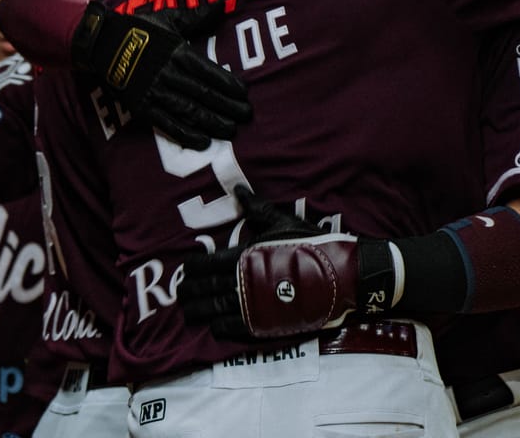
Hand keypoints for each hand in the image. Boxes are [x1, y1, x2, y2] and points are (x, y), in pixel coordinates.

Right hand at [72, 1, 251, 149]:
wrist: (100, 43)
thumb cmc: (139, 29)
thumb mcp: (168, 18)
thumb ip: (196, 16)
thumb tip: (223, 5)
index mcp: (177, 52)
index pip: (209, 72)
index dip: (228, 85)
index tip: (245, 94)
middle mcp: (168, 73)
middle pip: (203, 94)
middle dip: (227, 107)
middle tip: (246, 116)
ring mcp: (154, 92)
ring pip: (189, 111)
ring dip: (212, 122)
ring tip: (231, 131)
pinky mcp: (142, 106)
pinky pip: (166, 123)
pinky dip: (185, 134)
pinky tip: (202, 142)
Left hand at [181, 187, 393, 338]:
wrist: (340, 275)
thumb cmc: (311, 246)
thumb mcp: (284, 223)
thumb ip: (257, 210)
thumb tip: (240, 189)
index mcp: (243, 256)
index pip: (204, 264)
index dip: (190, 269)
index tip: (184, 270)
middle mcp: (241, 282)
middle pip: (203, 289)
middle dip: (188, 292)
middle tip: (179, 294)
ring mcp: (251, 306)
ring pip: (212, 311)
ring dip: (197, 312)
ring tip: (189, 312)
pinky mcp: (263, 324)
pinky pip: (232, 329)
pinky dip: (218, 328)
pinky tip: (213, 326)